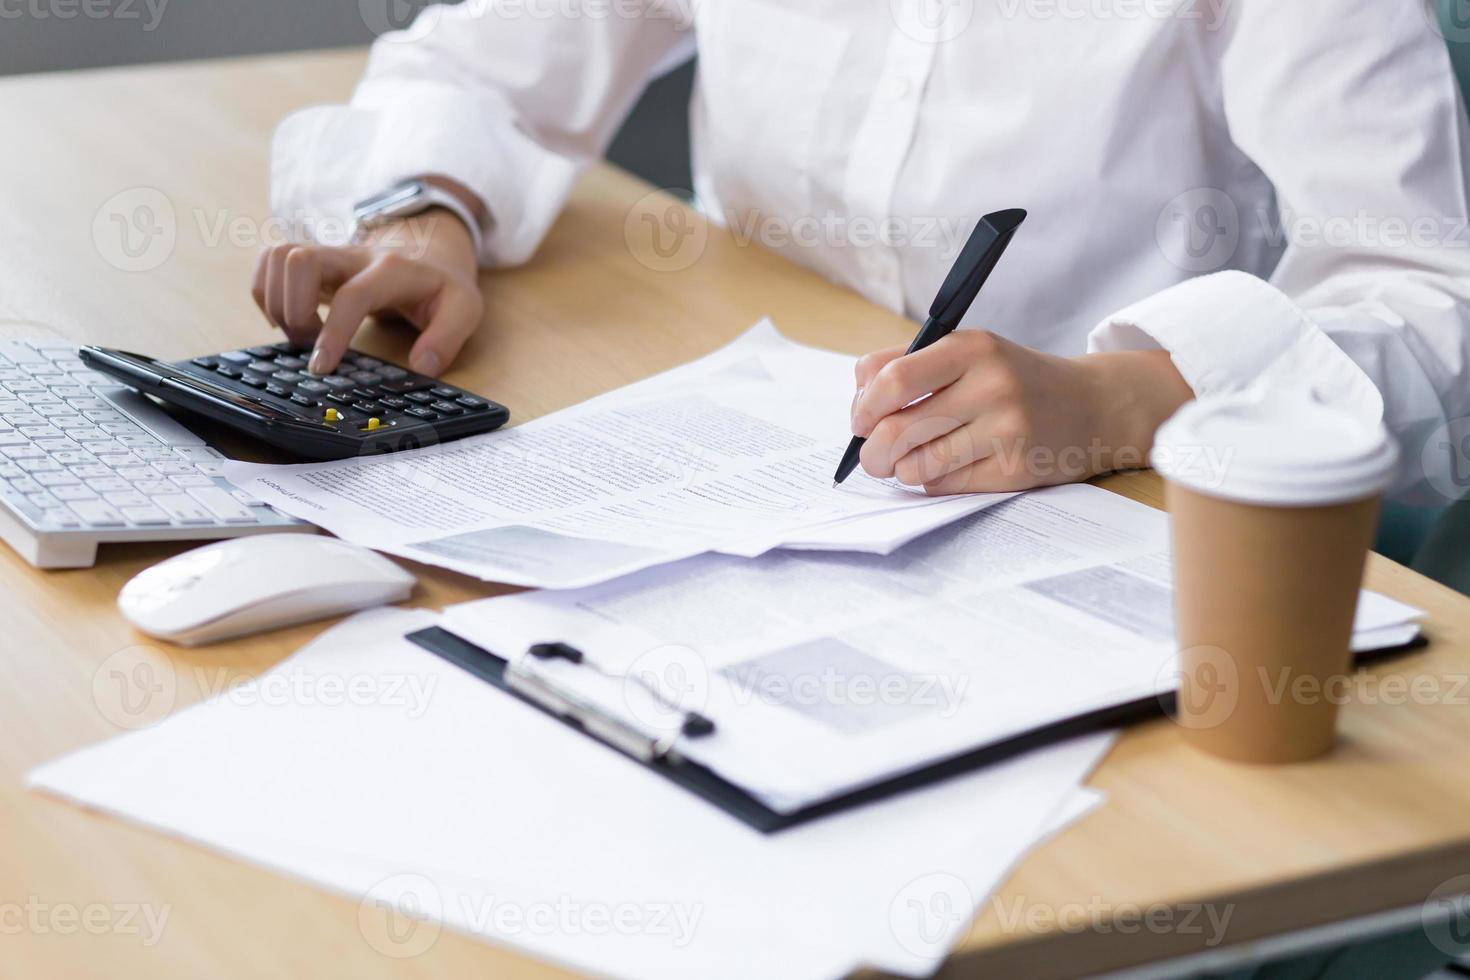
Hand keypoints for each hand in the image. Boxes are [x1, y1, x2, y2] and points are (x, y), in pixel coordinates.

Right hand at [251, 208, 482, 376]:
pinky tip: (287, 317)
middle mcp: (353, 254)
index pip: (353, 295)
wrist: (430, 252)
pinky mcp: (311, 260)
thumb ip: (447, 338)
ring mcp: (328, 253)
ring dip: (276, 302)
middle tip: (311, 346)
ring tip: (302, 334)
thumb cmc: (442, 287)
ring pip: (277, 256)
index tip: (322, 367)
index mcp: (392, 269)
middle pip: (299, 259)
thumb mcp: (465, 310)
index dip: (332, 332)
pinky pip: (269, 261)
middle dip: (294, 310)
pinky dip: (266, 292)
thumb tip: (422, 365)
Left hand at [849, 331, 1192, 494]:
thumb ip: (911, 365)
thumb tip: (859, 404)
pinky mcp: (1016, 470)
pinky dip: (933, 482)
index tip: (860, 420)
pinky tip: (948, 468)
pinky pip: (946, 486)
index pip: (893, 379)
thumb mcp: (972, 353)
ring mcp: (1007, 430)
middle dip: (872, 452)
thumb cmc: (1016, 379)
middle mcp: (991, 386)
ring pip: (917, 466)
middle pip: (897, 430)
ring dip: (901, 471)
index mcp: (972, 348)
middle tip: (874, 455)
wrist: (1094, 405)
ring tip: (908, 463)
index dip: (864, 407)